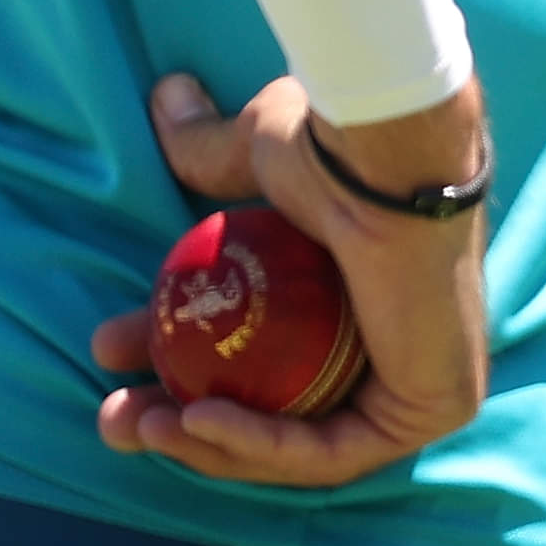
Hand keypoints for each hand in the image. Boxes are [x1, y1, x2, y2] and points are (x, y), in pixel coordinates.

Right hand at [90, 68, 491, 486]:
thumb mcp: (258, 156)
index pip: (259, 356)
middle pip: (272, 410)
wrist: (383, 157)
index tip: (112, 352)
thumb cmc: (337, 148)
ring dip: (204, 444)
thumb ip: (212, 148)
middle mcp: (395, 346)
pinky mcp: (433, 409)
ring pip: (294, 441)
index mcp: (358, 296)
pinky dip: (256, 445)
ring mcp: (421, 384)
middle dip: (180, 425)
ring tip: (134, 423)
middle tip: (113, 415)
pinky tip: (194, 422)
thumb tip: (167, 93)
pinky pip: (327, 452)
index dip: (177, 364)